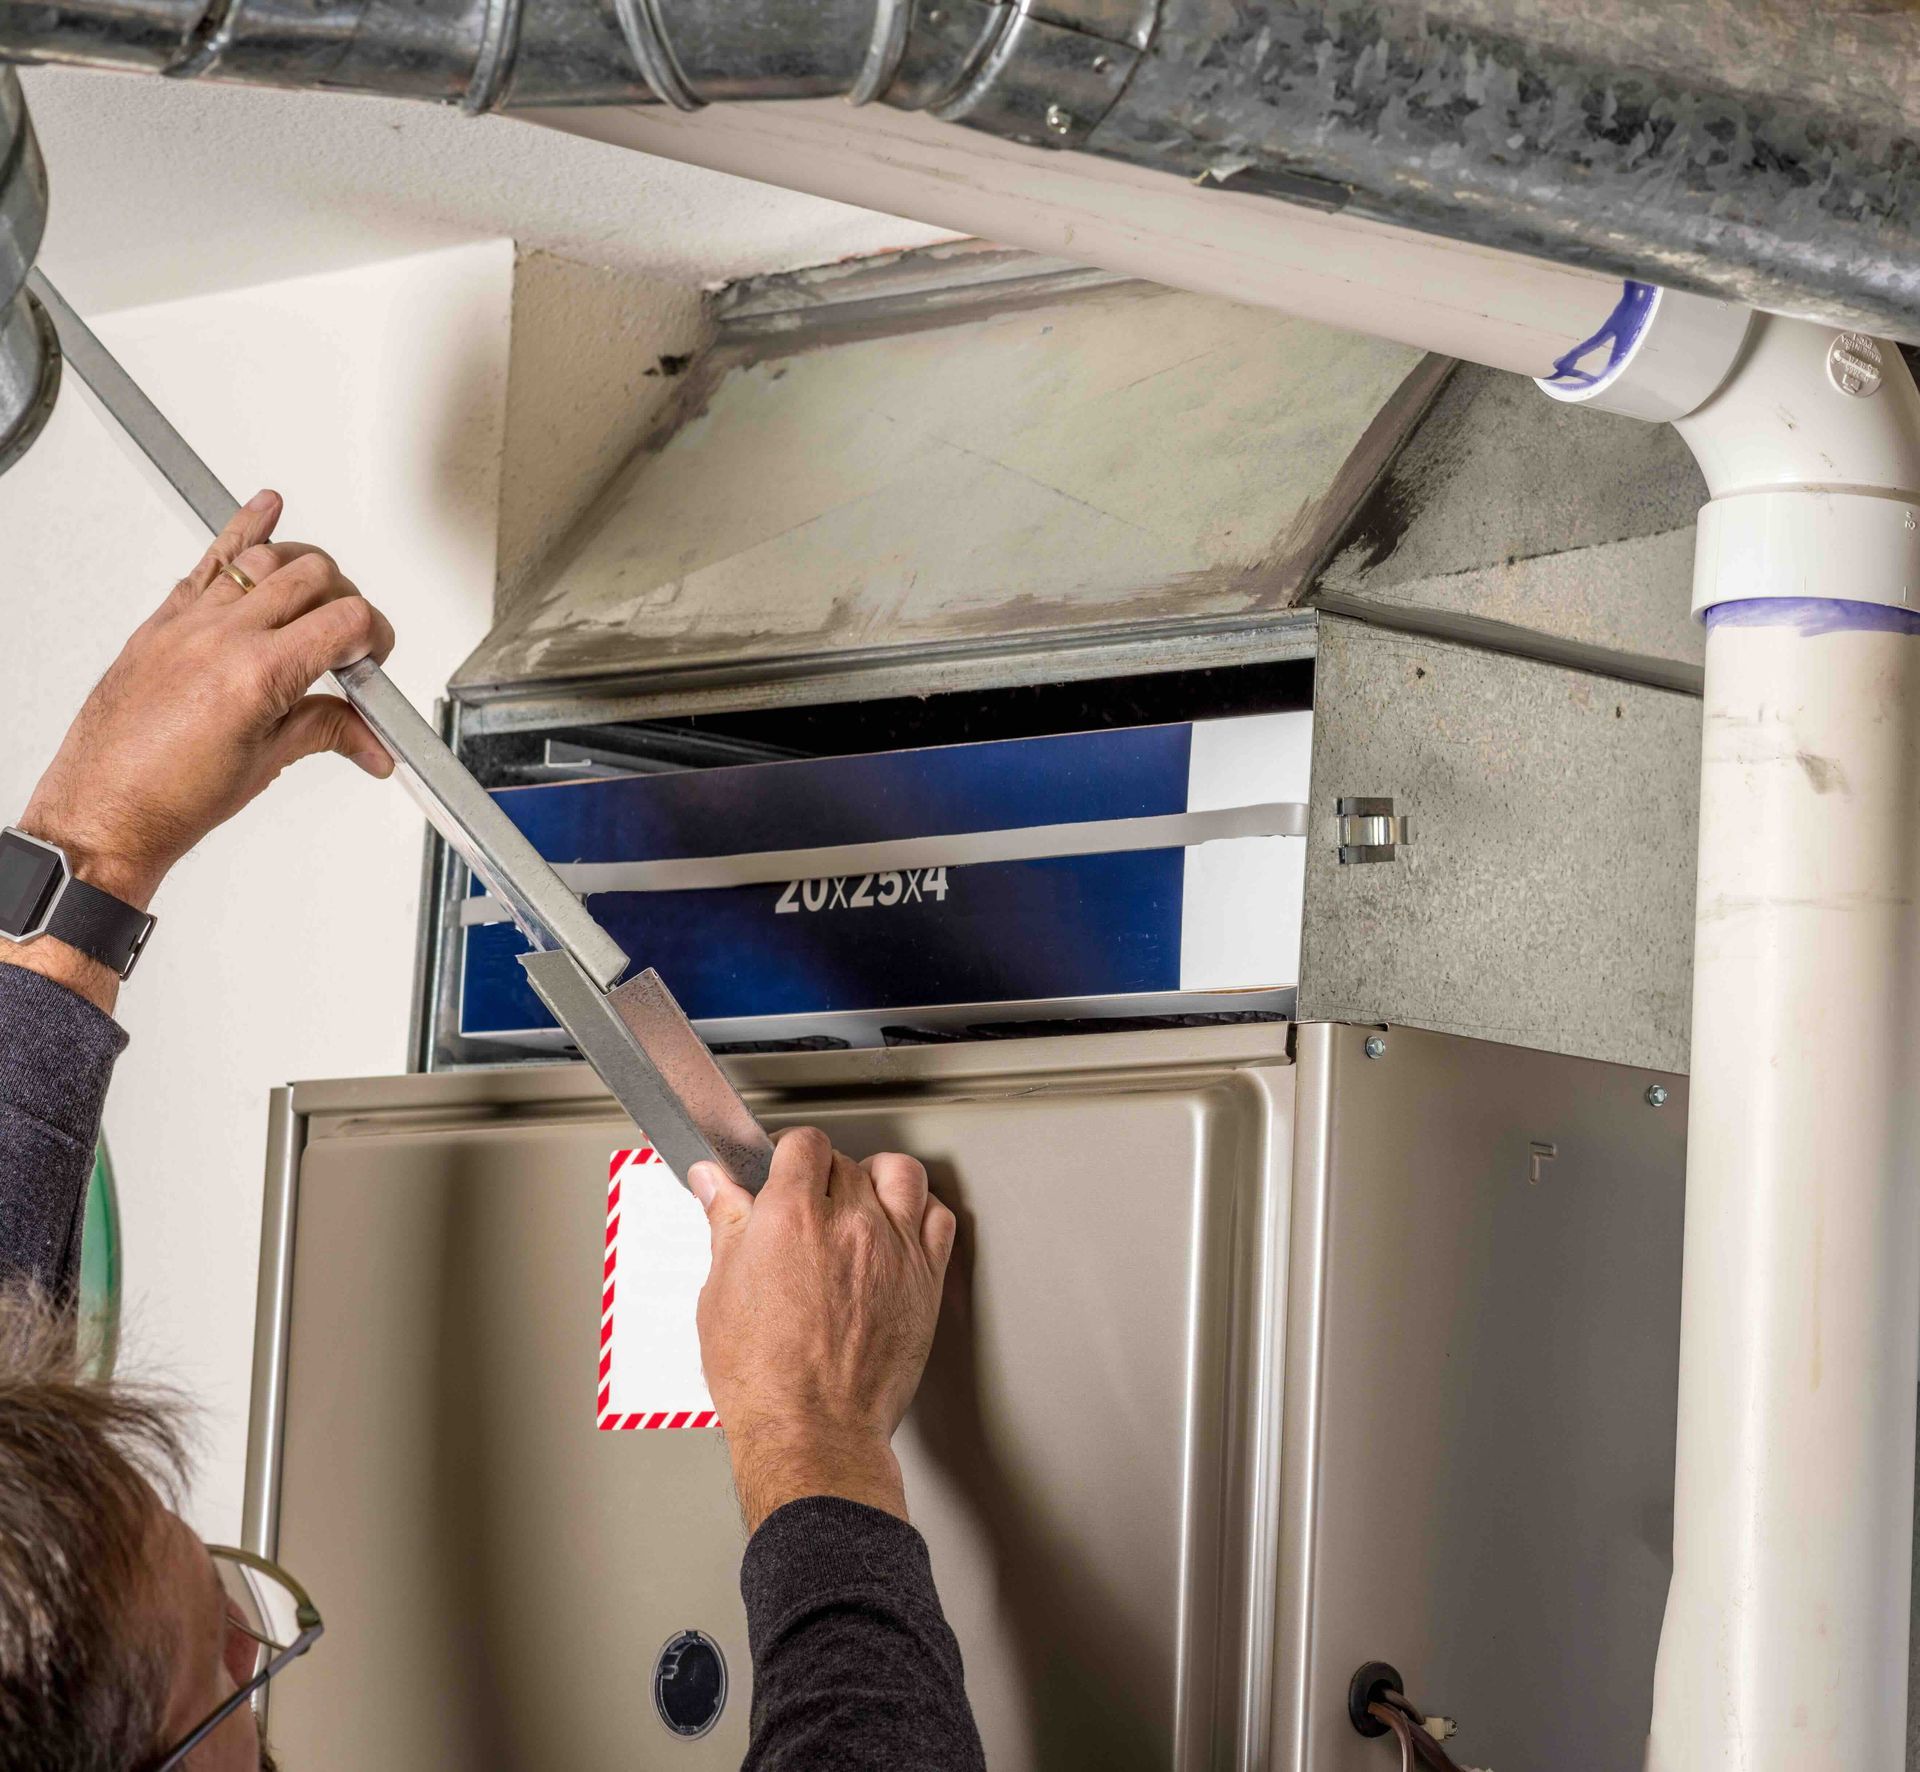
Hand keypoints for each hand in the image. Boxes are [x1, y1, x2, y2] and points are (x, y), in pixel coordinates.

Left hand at [19, 489, 393, 911]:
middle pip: (313, 577)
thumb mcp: (267, 763)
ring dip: (304, 566)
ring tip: (321, 591)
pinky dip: (242, 530)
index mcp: (257, 675)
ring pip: (264, 558)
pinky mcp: (161, 623)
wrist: (104, 811)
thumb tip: (369, 736)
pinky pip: (209, 562)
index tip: (374, 657)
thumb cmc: (170, 798)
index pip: (346, 623)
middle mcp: (221, 637)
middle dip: (347, 602)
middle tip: (349, 638)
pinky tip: (265, 508)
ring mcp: (187, 624)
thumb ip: (326, 730)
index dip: (376, 636)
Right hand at [691, 1127, 956, 1533]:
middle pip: (845, 1160)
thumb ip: (725, 1225)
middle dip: (824, 1175)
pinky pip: (939, 1216)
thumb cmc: (764, 1379)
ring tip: (859, 1201)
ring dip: (878, 1180)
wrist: (814, 1432)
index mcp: (791, 1217)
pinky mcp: (926, 1278)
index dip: (789, 1154)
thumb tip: (714, 1182)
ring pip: (900, 1173)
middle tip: (810, 1205)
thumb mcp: (720, 1293)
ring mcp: (894, 1247)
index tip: (783, 1170)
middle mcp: (849, 1222)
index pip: (802, 1144)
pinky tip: (900, 1226)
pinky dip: (920, 1212)